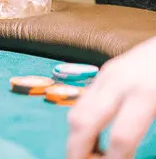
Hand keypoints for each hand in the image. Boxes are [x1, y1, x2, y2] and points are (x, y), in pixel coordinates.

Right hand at [66, 35, 155, 158]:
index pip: (121, 138)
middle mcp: (119, 83)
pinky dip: (83, 123)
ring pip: (76, 111)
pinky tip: (95, 136)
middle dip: (78, 151)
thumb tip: (123, 149)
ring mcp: (107, 74)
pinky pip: (83, 101)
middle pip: (83, 123)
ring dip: (77, 138)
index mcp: (145, 94)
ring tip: (90, 154)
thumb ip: (144, 129)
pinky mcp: (103, 71)